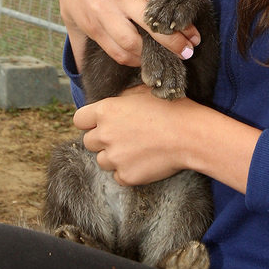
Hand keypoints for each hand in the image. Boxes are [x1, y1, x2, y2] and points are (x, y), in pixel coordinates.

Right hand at [59, 0, 199, 68]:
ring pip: (131, 44)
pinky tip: (140, 59)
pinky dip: (131, 60)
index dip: (182, 25)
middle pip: (151, 26)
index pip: (164, 4)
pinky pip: (116, 51)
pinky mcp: (93, 28)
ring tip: (161, 59)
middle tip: (186, 54)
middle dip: (172, 43)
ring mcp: (104, 12)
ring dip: (150, 56)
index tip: (195, 38)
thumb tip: (182, 19)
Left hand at [73, 86, 198, 184]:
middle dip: (102, 140)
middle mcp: (105, 135)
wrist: (190, 135)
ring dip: (114, 157)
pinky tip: (144, 161)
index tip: (100, 124)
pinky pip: (118, 176)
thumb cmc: (170, 109)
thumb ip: (120, 98)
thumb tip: (113, 104)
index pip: (79, 120)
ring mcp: (114, 158)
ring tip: (136, 149)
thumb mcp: (142, 92)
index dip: (89, 122)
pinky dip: (128, 171)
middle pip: (88, 142)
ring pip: (102, 161)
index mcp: (106, 111)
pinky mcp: (126, 176)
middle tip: (124, 137)